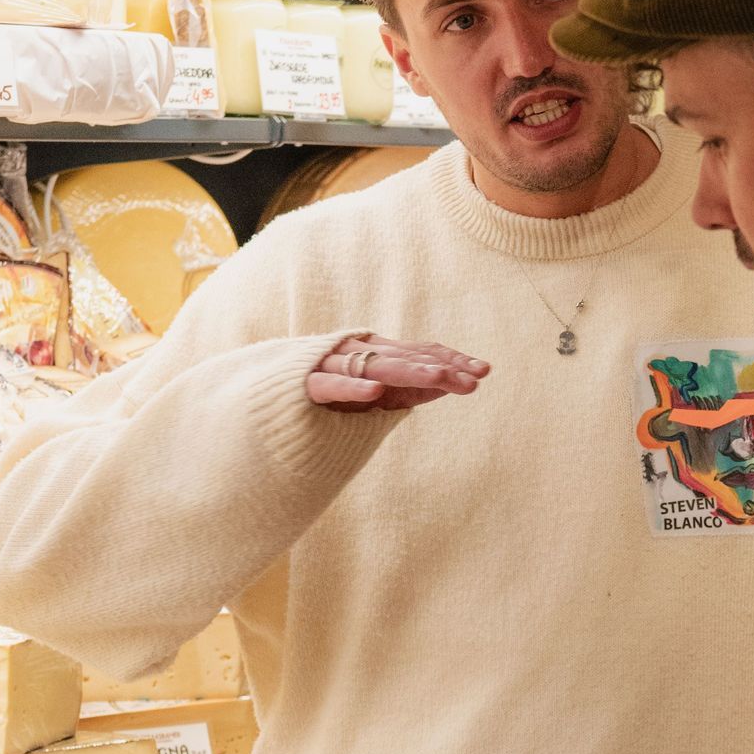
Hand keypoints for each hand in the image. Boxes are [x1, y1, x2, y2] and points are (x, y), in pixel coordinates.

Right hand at [307, 336, 489, 411]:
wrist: (269, 400)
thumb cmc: (325, 398)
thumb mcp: (374, 396)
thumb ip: (406, 390)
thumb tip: (447, 385)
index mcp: (376, 355)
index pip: (420, 353)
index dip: (452, 360)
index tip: (484, 372)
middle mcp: (358, 353)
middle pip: (407, 358)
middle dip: (443, 368)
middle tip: (476, 378)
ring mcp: (332, 366)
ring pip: (376, 367)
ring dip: (410, 372)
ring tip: (441, 378)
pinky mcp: (306, 386)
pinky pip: (331, 386)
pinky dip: (352, 388)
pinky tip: (375, 392)